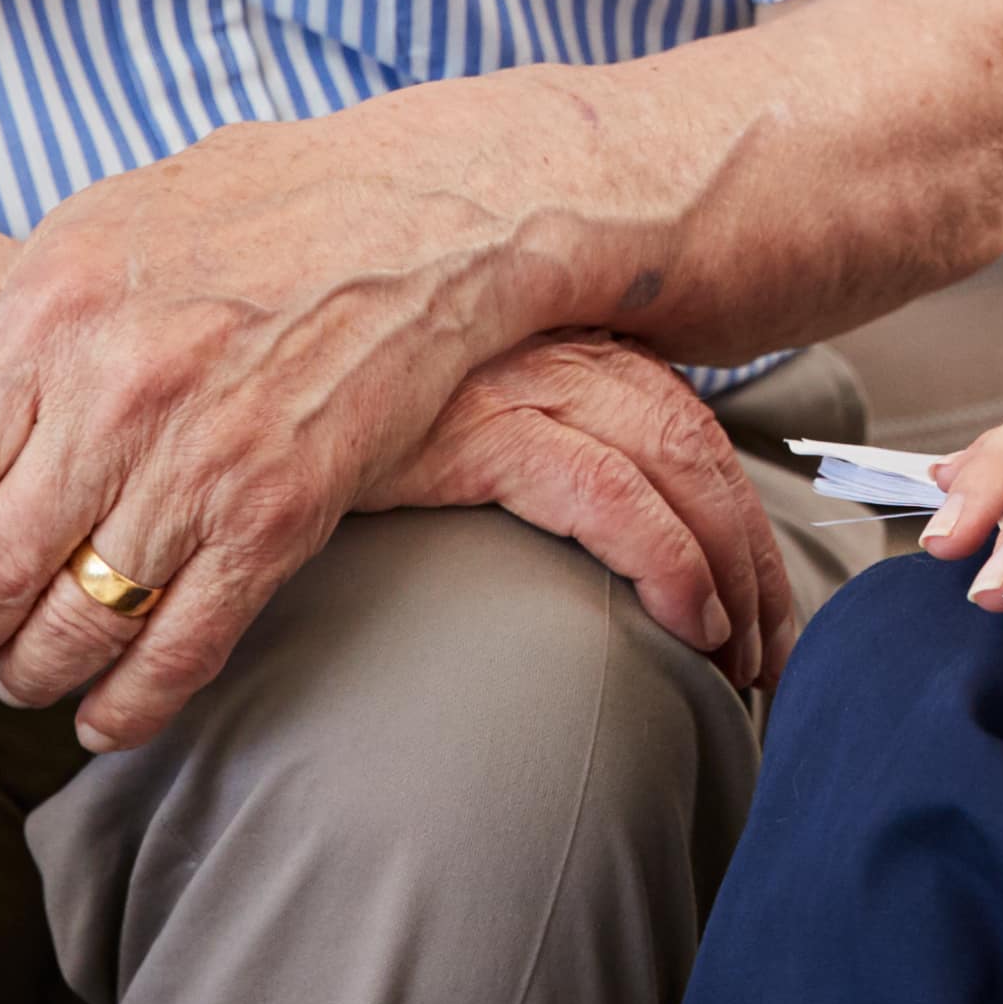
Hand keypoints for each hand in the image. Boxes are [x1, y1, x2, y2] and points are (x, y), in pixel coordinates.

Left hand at [0, 114, 540, 747]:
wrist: (422, 215)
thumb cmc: (242, 214)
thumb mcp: (84, 236)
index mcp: (50, 315)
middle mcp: (115, 394)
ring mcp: (202, 464)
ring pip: (71, 631)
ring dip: (36, 674)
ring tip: (34, 667)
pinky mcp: (280, 518)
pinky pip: (178, 653)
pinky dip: (129, 706)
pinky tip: (106, 712)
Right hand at [375, 333, 796, 694]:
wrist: (230, 386)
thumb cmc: (334, 411)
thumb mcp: (441, 417)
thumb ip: (520, 445)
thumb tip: (595, 529)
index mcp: (560, 342)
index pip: (687, 428)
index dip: (738, 520)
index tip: (763, 611)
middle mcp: (552, 347)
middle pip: (698, 447)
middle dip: (752, 556)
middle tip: (771, 658)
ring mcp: (515, 378)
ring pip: (676, 465)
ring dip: (727, 570)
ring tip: (739, 661)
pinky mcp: (471, 425)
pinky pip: (604, 494)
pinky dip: (666, 556)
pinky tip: (691, 620)